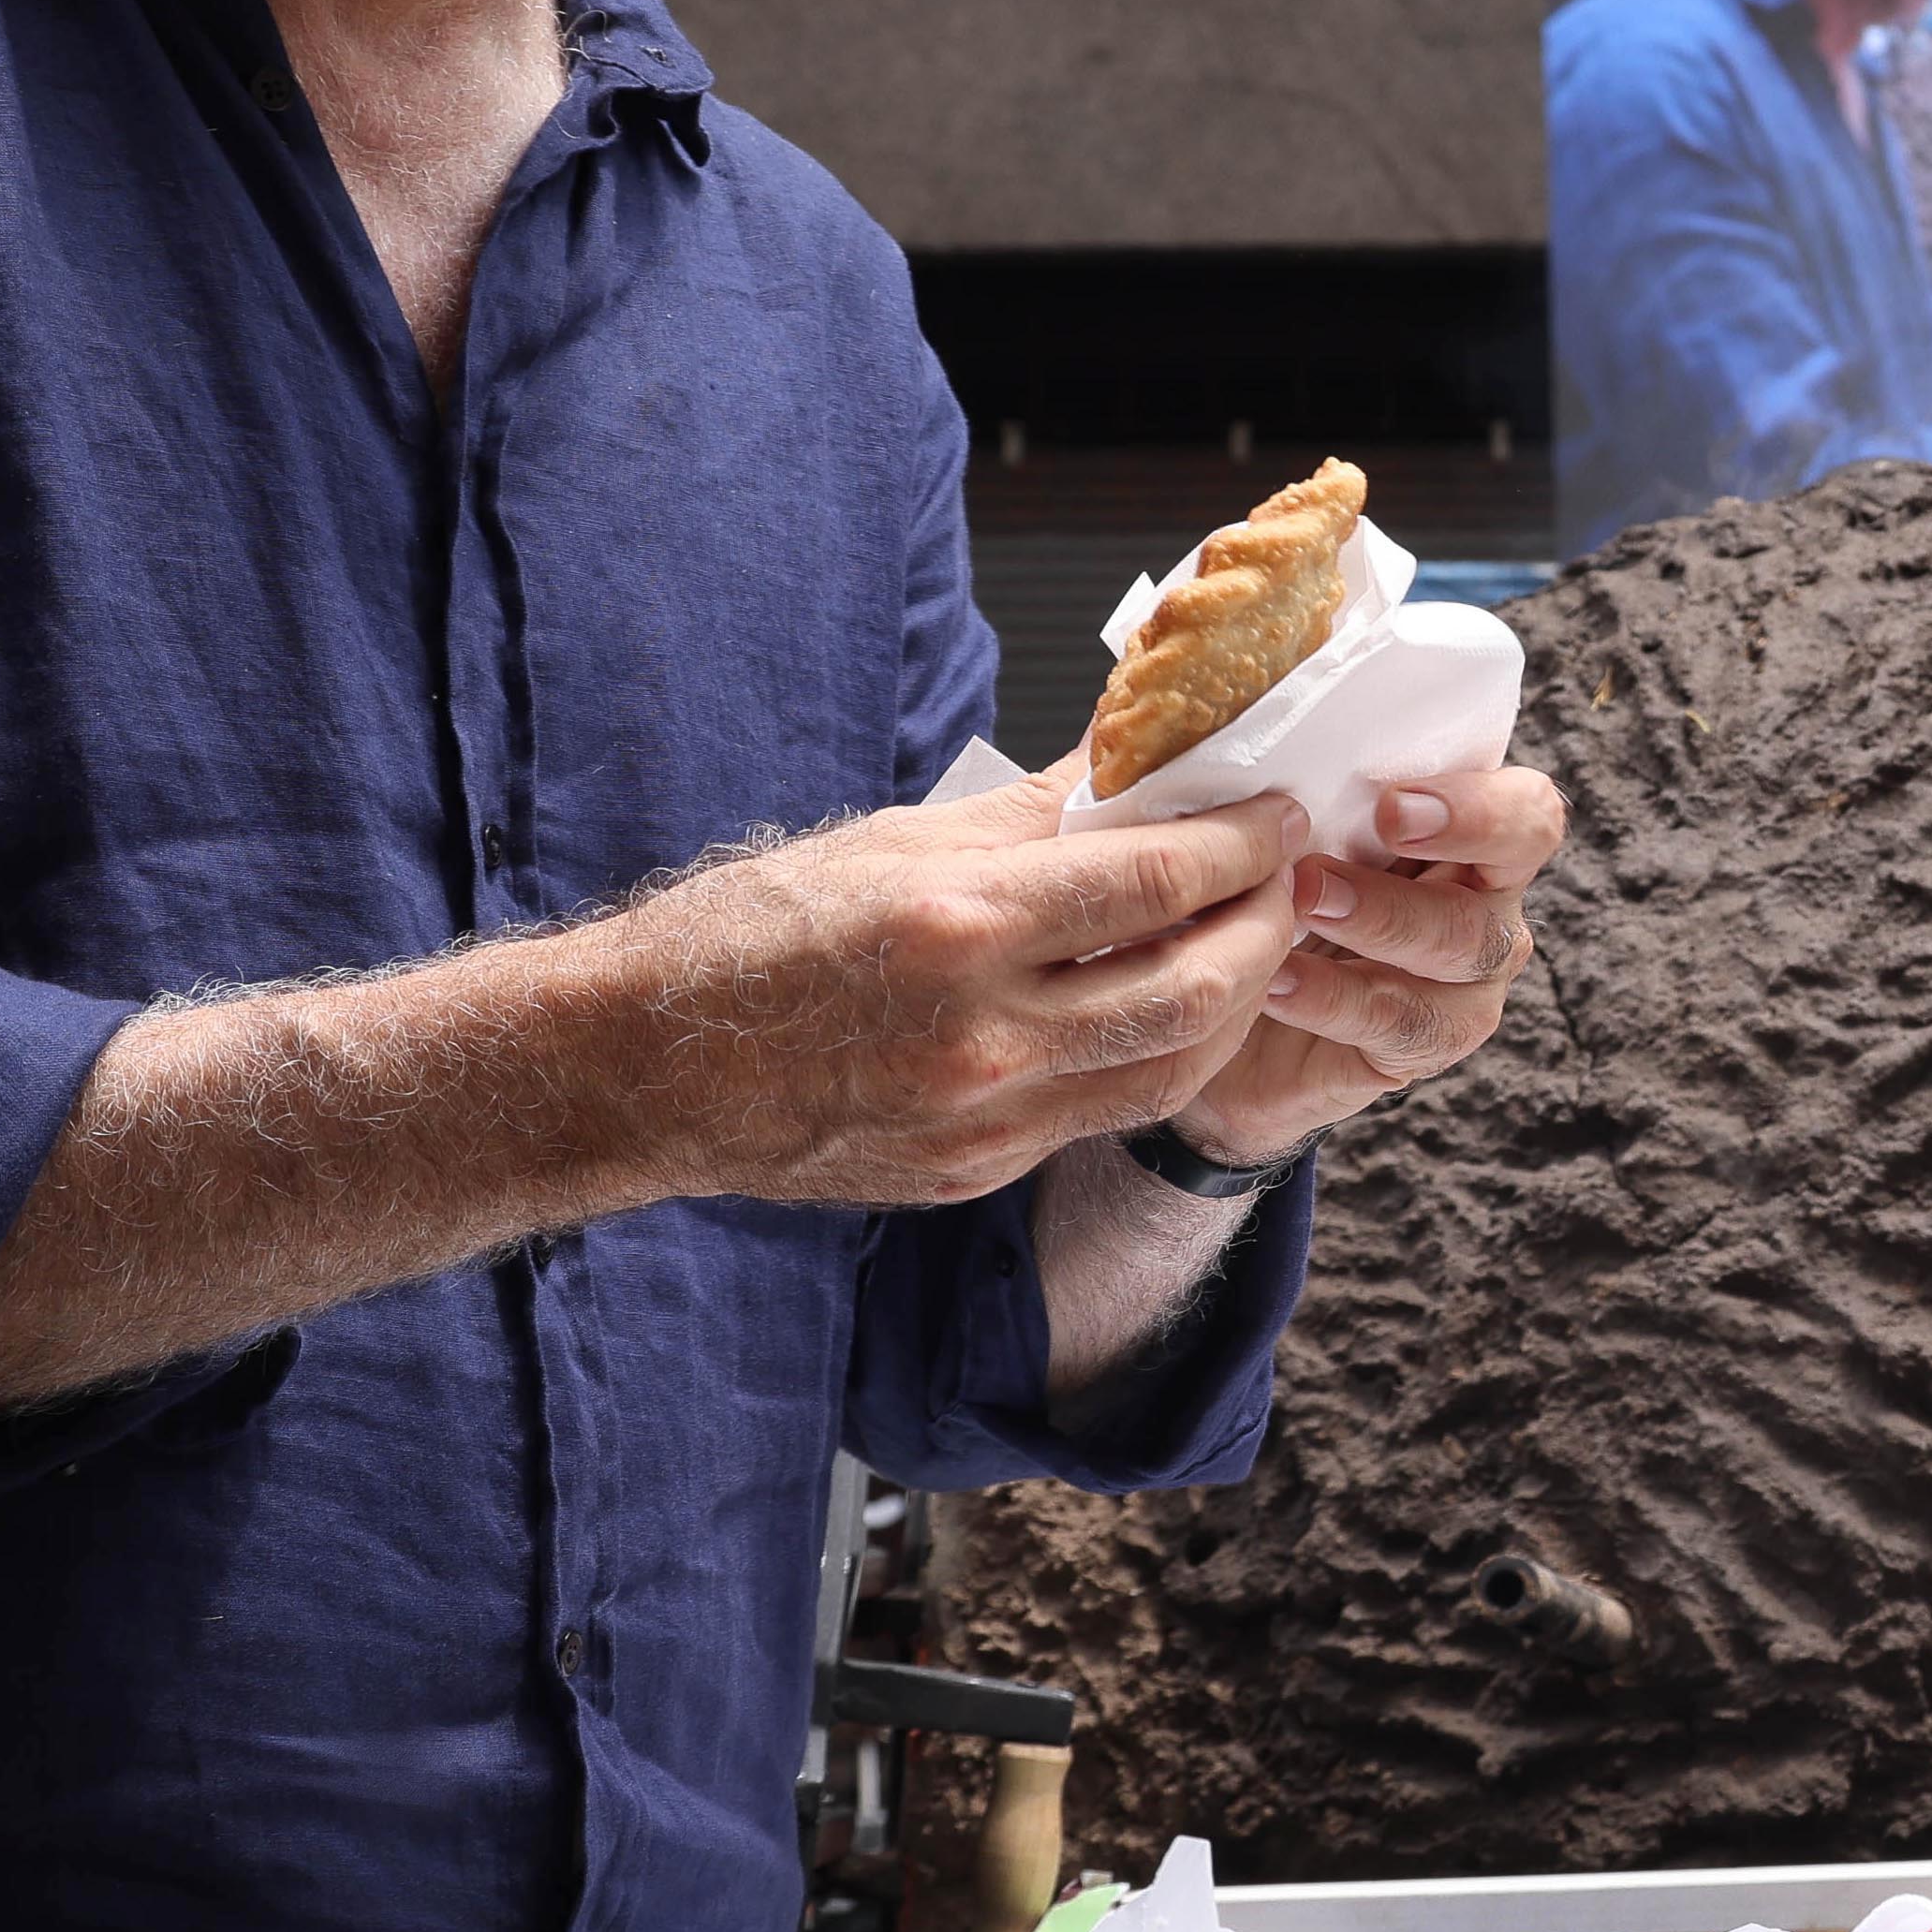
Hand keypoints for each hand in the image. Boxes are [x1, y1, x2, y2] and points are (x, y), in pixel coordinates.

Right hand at [599, 779, 1308, 1215]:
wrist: (641, 1068)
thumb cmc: (748, 933)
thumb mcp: (889, 841)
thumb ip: (1028, 814)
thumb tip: (1134, 759)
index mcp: (955, 928)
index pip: (1155, 881)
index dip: (1242, 845)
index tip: (1277, 814)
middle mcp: (981, 1036)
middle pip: (1195, 990)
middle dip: (1268, 928)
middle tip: (1290, 878)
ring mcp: (984, 1119)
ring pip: (1171, 1069)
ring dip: (1237, 1004)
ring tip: (1252, 943)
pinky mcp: (975, 1172)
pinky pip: (1103, 1113)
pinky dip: (1157, 1055)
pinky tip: (1170, 1005)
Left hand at [1160, 762, 1570, 1171]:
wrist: (1212, 1008)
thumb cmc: (1251, 886)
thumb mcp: (1270, 823)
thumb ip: (1290, 776)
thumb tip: (1258, 697)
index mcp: (1466, 831)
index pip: (1524, 810)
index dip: (1477, 807)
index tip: (1387, 805)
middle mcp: (1485, 903)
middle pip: (1504, 880)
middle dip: (1415, 870)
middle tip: (1314, 874)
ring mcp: (1465, 982)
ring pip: (1464, 950)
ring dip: (1377, 926)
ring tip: (1293, 913)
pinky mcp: (1422, 1045)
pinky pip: (1404, 1024)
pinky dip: (1336, 1000)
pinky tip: (1272, 985)